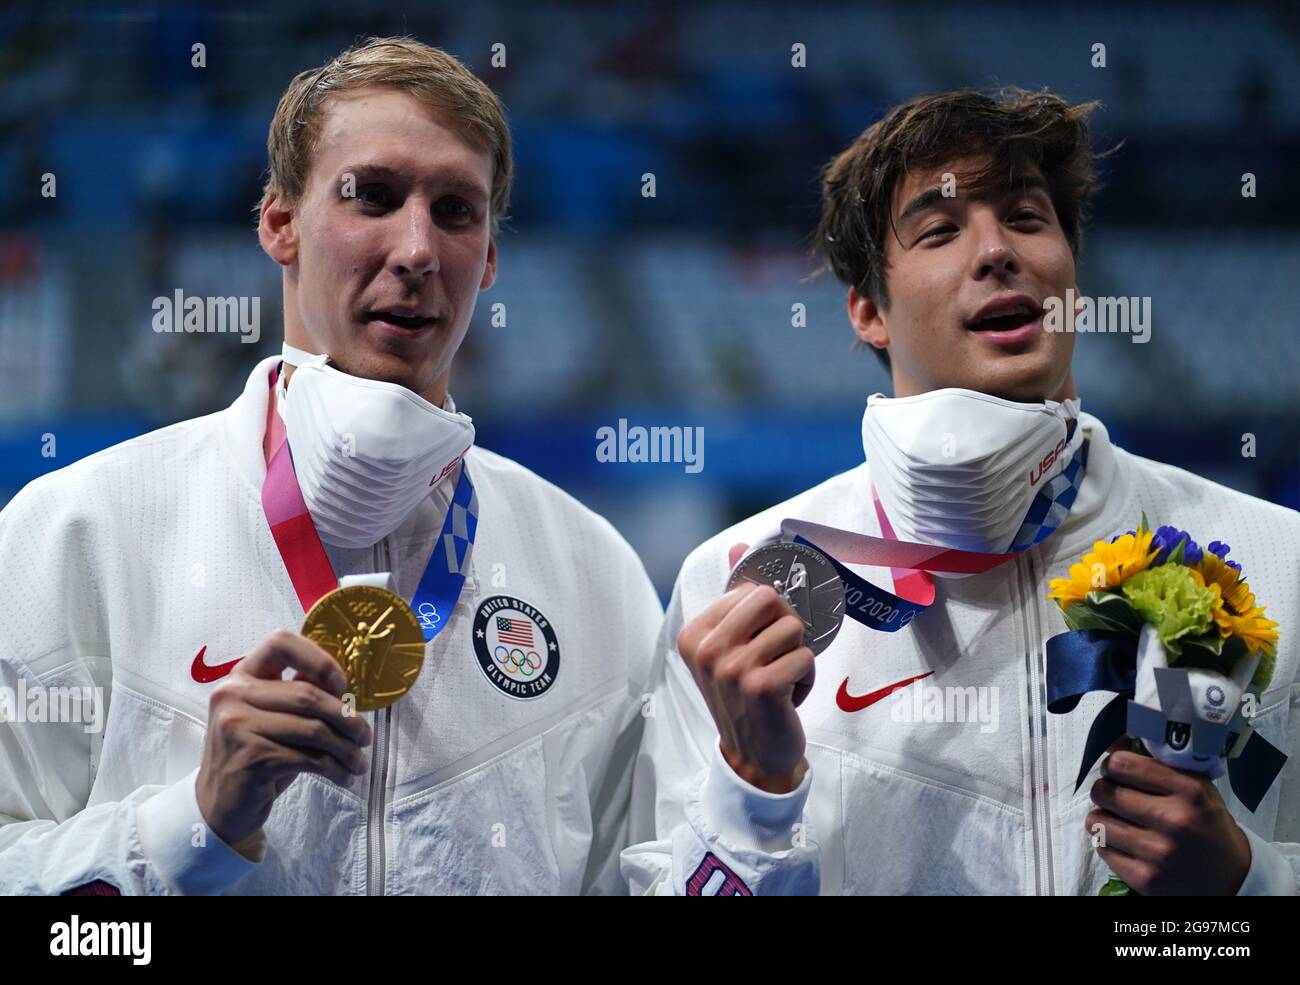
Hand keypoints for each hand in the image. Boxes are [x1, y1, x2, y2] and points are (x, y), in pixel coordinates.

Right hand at [196, 629, 373, 845]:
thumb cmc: (256, 756)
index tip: (342, 684)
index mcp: (241, 676)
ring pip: (313, 730)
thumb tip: (344, 685)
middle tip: (365, 736)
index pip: (281, 643)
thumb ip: (298, 695)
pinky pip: (308, 758)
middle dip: (346, 718)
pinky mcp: (250, 757)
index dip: (318, 659)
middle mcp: (233, 695)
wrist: (220, 805)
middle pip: (307, 694)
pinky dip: (335, 769)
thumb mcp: (273, 719)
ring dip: (346, 748)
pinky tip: (344, 777)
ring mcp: (238, 726)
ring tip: (360, 762)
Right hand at [675, 543, 815, 793]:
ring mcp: (731, 668)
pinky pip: (806, 658)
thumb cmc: (744, 694)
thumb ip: (733, 594)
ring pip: (794, 629)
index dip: (767, 616)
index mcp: (694, 633)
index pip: (752, 590)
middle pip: (772, 599)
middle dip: (785, 628)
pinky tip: (787, 698)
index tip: (755, 647)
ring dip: (797, 657)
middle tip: (773, 658)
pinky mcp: (760, 687)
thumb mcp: (730, 643)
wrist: (752, 754)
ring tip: (779, 680)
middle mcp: (706, 649)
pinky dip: (806, 679)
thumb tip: (738, 546)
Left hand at [1085, 735, 1250, 894]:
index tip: (1119, 771)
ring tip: (1121, 821)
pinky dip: (1109, 843)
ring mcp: (1158, 851)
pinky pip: (1101, 848)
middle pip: (1103, 790)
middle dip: (1105, 790)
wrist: (1232, 877)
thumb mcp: (1195, 786)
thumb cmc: (1206, 823)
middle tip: (1118, 796)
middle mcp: (1174, 819)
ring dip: (1103, 818)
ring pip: (1096, 820)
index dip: (1114, 765)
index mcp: (1189, 789)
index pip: (1121, 763)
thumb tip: (1111, 741)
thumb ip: (1157, 762)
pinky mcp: (1145, 877)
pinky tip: (1128, 844)